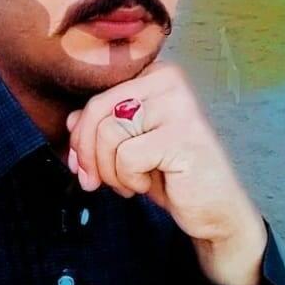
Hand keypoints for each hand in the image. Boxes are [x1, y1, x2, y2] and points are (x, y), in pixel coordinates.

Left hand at [66, 60, 267, 284]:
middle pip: (97, 109)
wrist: (213, 210)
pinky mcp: (182, 134)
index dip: (80, 132)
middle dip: (87, 152)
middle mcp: (169, 79)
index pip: (98, 94)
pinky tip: (147, 185)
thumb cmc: (170, 174)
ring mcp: (178, 104)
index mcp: (156, 73)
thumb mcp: (127, 145)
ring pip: (108, 132)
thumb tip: (71, 120)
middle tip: (92, 181)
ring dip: (109, 170)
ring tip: (129, 183)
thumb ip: (101, 125)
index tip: (79, 162)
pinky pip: (126, 156)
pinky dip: (129, 179)